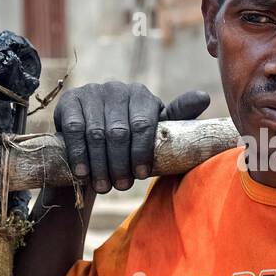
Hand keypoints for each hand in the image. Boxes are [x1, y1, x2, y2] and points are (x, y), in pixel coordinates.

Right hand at [55, 83, 209, 192]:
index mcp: (141, 95)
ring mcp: (92, 92)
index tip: (142, 176)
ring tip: (104, 186)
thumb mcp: (156, 127)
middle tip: (122, 186)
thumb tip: (204, 97)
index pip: (143, 125)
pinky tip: (82, 173)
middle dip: (120, 163)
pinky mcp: (70, 101)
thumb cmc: (132, 135)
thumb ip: (179, 115)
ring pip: (95, 133)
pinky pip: (73, 130)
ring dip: (100, 164)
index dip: (142, 153)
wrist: (93, 135)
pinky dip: (79, 154)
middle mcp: (117, 88)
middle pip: (118, 132)